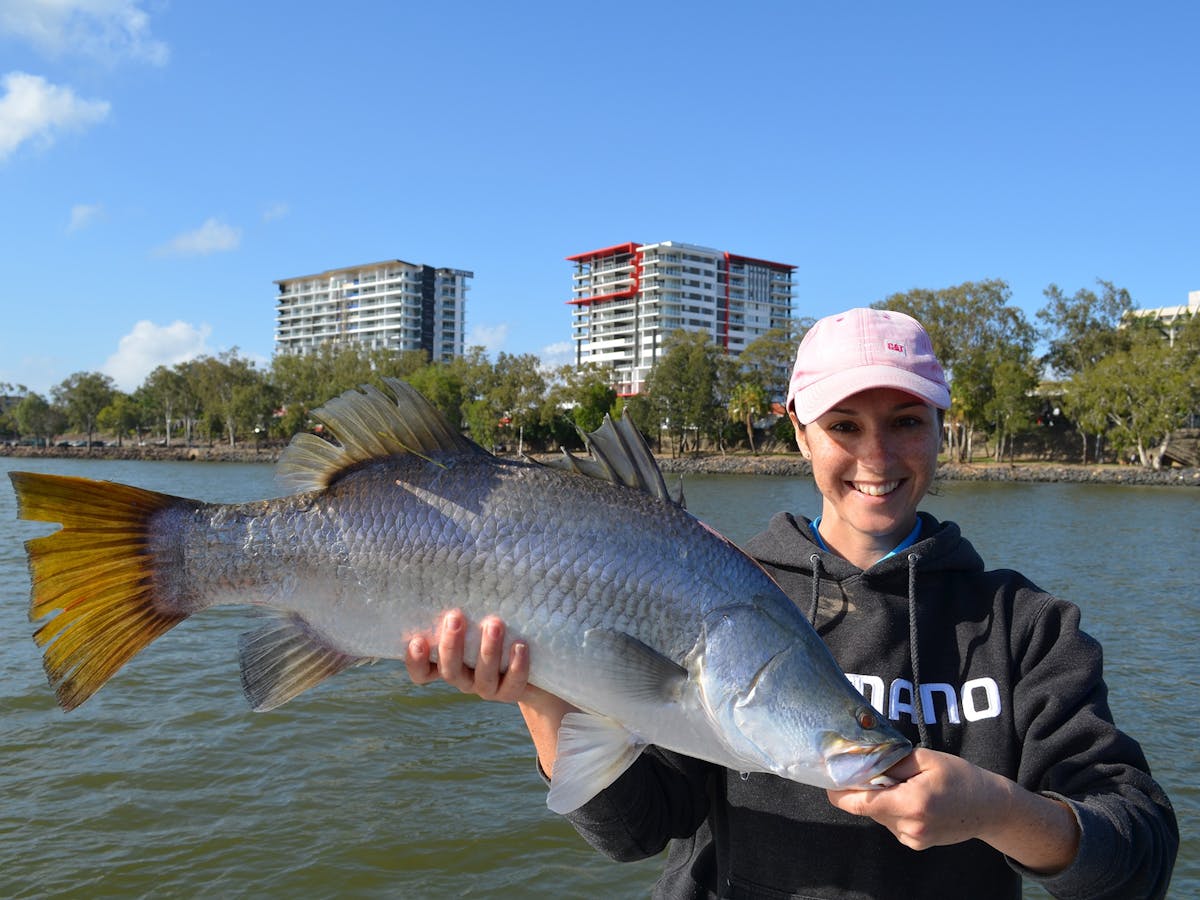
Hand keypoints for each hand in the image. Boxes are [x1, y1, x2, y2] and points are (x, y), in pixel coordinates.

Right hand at [404, 609, 529, 702]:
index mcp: (448, 662)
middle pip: (450, 671)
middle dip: (451, 645)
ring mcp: (487, 688)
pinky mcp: (511, 692)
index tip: (417, 640)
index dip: (416, 662)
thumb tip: (450, 564)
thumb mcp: (476, 614)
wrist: (532, 659)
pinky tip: (519, 646)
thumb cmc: (496, 623)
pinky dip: (516, 666)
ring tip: (494, 624)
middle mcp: (464, 678)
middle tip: (455, 617)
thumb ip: (464, 604)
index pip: (422, 672)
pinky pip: (512, 684)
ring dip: (487, 650)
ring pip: (482, 677)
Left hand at [827, 748, 1078, 872]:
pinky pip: (891, 822)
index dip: (839, 791)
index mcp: (911, 803)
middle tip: (877, 769)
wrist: (991, 808)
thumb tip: (862, 760)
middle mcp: (909, 826)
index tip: (828, 777)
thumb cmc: (961, 777)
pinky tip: (913, 798)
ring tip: (906, 783)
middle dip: (866, 788)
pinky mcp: (915, 843)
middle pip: (868, 806)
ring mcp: (913, 838)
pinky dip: (893, 808)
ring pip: (879, 814)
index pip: (860, 803)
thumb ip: (891, 761)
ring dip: (882, 798)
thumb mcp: (927, 759)